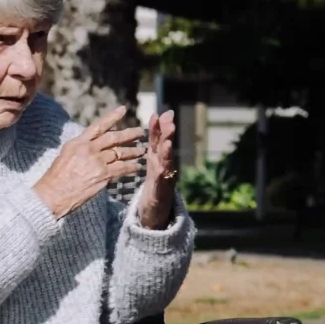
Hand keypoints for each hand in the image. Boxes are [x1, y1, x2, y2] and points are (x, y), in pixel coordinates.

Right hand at [34, 105, 147, 219]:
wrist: (53, 194)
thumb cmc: (56, 177)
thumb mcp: (66, 154)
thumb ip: (81, 146)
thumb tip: (94, 142)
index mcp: (78, 142)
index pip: (98, 126)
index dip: (112, 117)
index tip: (123, 110)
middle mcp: (89, 149)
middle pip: (114, 137)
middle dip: (129, 134)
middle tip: (140, 131)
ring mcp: (97, 162)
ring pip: (120, 153)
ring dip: (133, 151)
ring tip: (142, 150)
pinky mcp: (103, 175)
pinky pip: (122, 168)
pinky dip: (132, 167)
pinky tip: (137, 167)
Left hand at [131, 109, 179, 228]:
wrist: (156, 209)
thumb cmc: (155, 181)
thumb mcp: (154, 158)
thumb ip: (157, 139)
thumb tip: (161, 115)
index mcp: (158, 157)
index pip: (157, 139)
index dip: (157, 127)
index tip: (157, 114)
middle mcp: (164, 165)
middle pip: (165, 148)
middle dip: (167, 136)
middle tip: (170, 123)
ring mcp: (164, 178)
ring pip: (166, 164)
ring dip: (167, 154)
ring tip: (166, 143)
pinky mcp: (160, 192)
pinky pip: (160, 182)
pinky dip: (161, 175)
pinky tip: (160, 169)